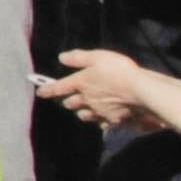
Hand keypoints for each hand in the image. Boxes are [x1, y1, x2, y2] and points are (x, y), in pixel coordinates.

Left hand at [38, 46, 180, 135]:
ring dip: (81, 111)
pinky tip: (103, 117)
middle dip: (66, 101)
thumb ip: (78, 58)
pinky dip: (99, 120)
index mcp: (80, 83)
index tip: (40, 92)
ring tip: (83, 107)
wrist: (140, 90)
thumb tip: (62, 58)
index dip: (47, 90)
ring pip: (83, 115)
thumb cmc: (118, 70)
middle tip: (67, 98)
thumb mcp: (96, 57)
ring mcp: (98, 112)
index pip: (58, 88)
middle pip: (69, 104)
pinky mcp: (111, 120)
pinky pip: (101, 123)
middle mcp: (86, 100)